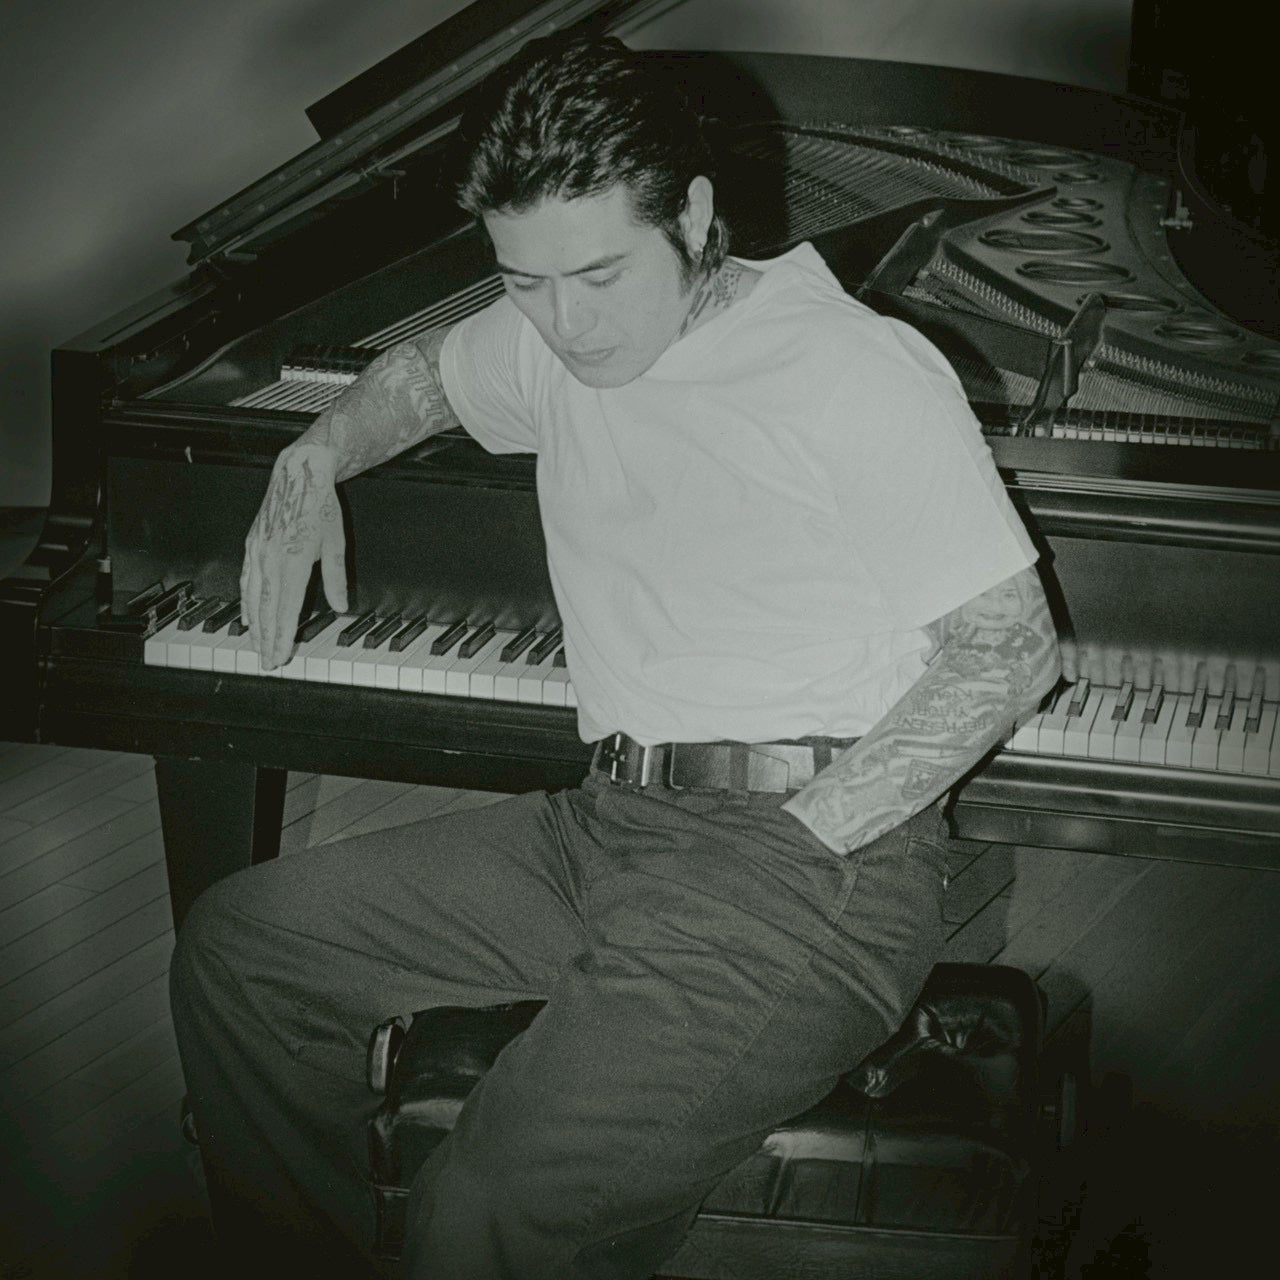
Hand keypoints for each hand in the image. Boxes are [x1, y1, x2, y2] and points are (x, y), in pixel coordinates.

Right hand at [240, 441, 347, 667]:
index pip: (286, 607)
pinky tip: (247, 616)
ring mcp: (258, 551)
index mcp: (295, 559)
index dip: (282, 635)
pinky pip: (246, 579)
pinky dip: (246, 601)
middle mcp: (271, 557)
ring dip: (254, 625)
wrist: (299, 473)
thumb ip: (336, 576)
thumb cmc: (321, 505)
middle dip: (266, 638)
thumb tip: (340, 606)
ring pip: (252, 596)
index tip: (280, 655)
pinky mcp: (251, 544)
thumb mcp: (337, 541)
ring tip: (256, 646)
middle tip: (267, 662)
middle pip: (266, 608)